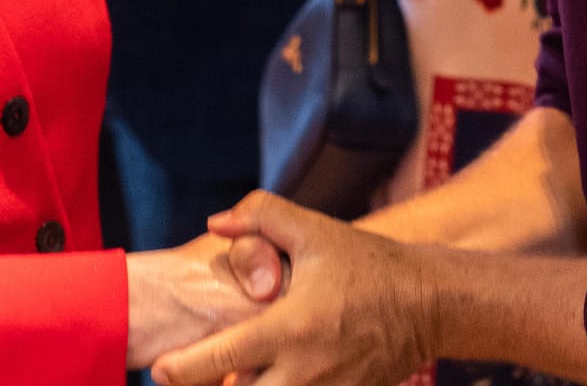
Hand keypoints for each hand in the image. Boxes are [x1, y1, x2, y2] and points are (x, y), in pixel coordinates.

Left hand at [151, 193, 436, 385]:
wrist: (426, 303)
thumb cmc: (365, 264)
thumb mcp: (314, 230)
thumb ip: (261, 216)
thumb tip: (216, 224)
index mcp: (289, 327)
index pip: (221, 358)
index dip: (182, 368)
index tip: (160, 368)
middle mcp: (303, 370)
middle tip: (190, 372)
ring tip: (230, 373)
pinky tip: (265, 377)